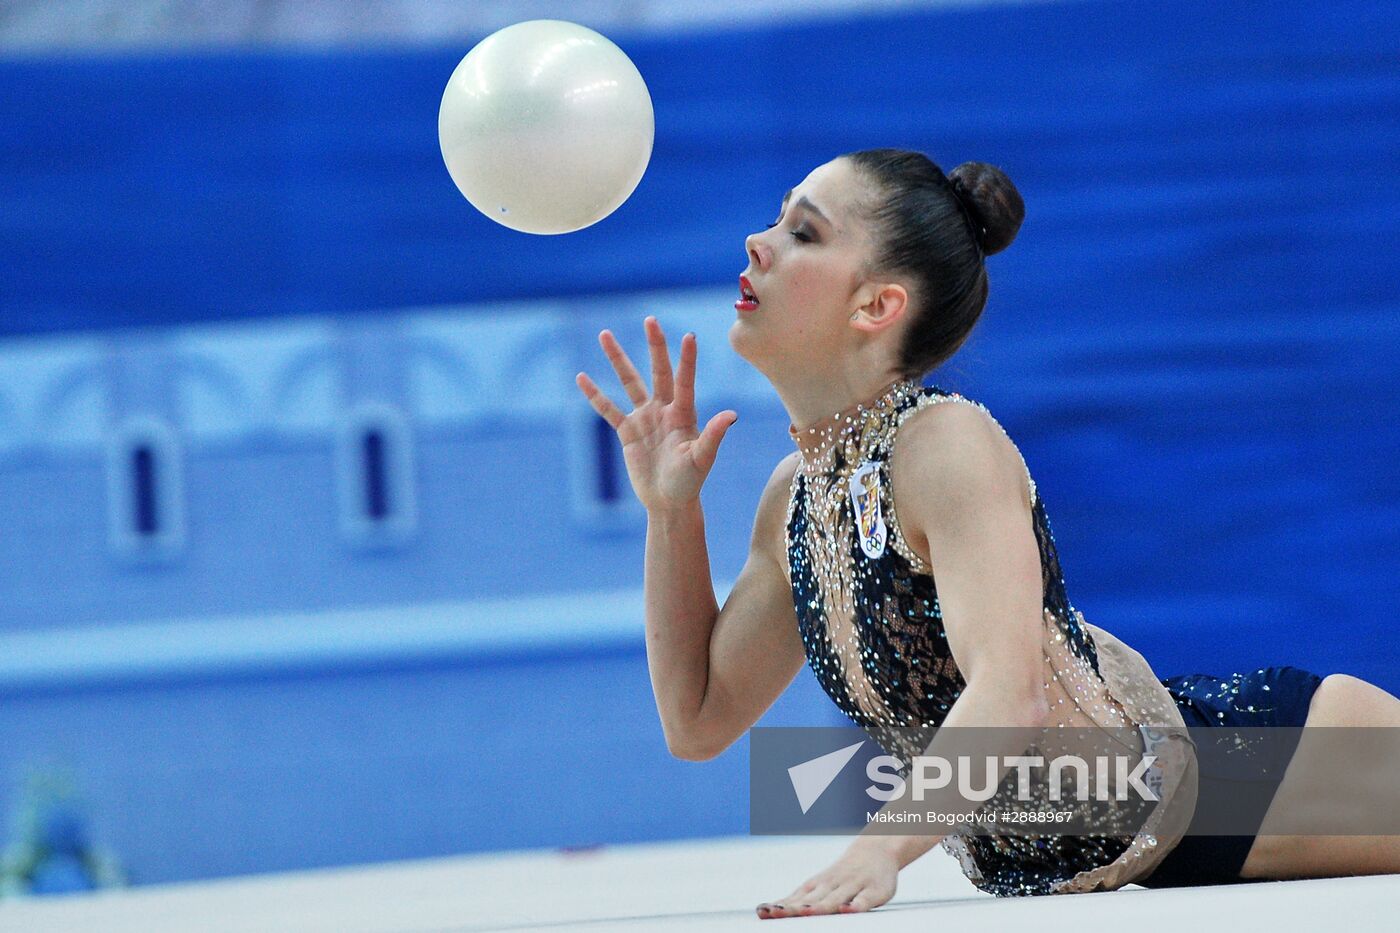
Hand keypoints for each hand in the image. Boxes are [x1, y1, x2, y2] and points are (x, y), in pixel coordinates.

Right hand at [576, 317, 737, 512]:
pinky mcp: (627, 431)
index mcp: (684, 414)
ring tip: (605, 335)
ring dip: (618, 359)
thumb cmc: (690, 482)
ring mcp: (644, 418)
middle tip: (650, 320)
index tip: (689, 336)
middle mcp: (664, 409)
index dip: (687, 359)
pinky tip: (582, 378)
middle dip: (654, 346)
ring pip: (629, 382)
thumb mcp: (702, 459)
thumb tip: (731, 415)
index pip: (685, 380)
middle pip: (658, 371)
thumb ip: (713, 435)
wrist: (669, 502)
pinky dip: (595, 394)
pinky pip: (608, 409)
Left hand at [756, 839, 898, 918]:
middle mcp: (832, 885)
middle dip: (793, 908)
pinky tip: (846, 910)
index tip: (762, 912)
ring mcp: (852, 887)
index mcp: (817, 885)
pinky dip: (856, 905)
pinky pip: (864, 900)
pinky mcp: (874, 892)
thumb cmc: (843, 875)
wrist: (877, 849)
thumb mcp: (819, 885)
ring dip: (819, 906)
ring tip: (805, 913)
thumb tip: (765, 911)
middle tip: (775, 913)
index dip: (780, 906)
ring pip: (834, 899)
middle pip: (811, 900)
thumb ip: (798, 899)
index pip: (796, 898)